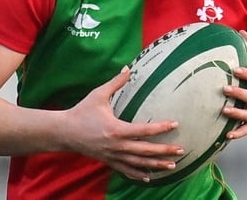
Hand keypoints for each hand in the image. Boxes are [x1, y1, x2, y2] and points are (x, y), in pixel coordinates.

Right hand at [62, 67, 184, 181]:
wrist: (64, 132)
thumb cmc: (82, 111)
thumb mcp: (98, 95)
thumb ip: (115, 83)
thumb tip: (127, 68)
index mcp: (117, 129)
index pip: (144, 130)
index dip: (161, 128)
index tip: (175, 124)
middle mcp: (117, 146)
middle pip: (146, 151)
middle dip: (164, 151)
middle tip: (181, 150)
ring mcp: (113, 156)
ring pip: (139, 164)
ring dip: (156, 165)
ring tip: (172, 166)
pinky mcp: (108, 161)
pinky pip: (126, 170)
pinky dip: (138, 175)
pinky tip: (150, 178)